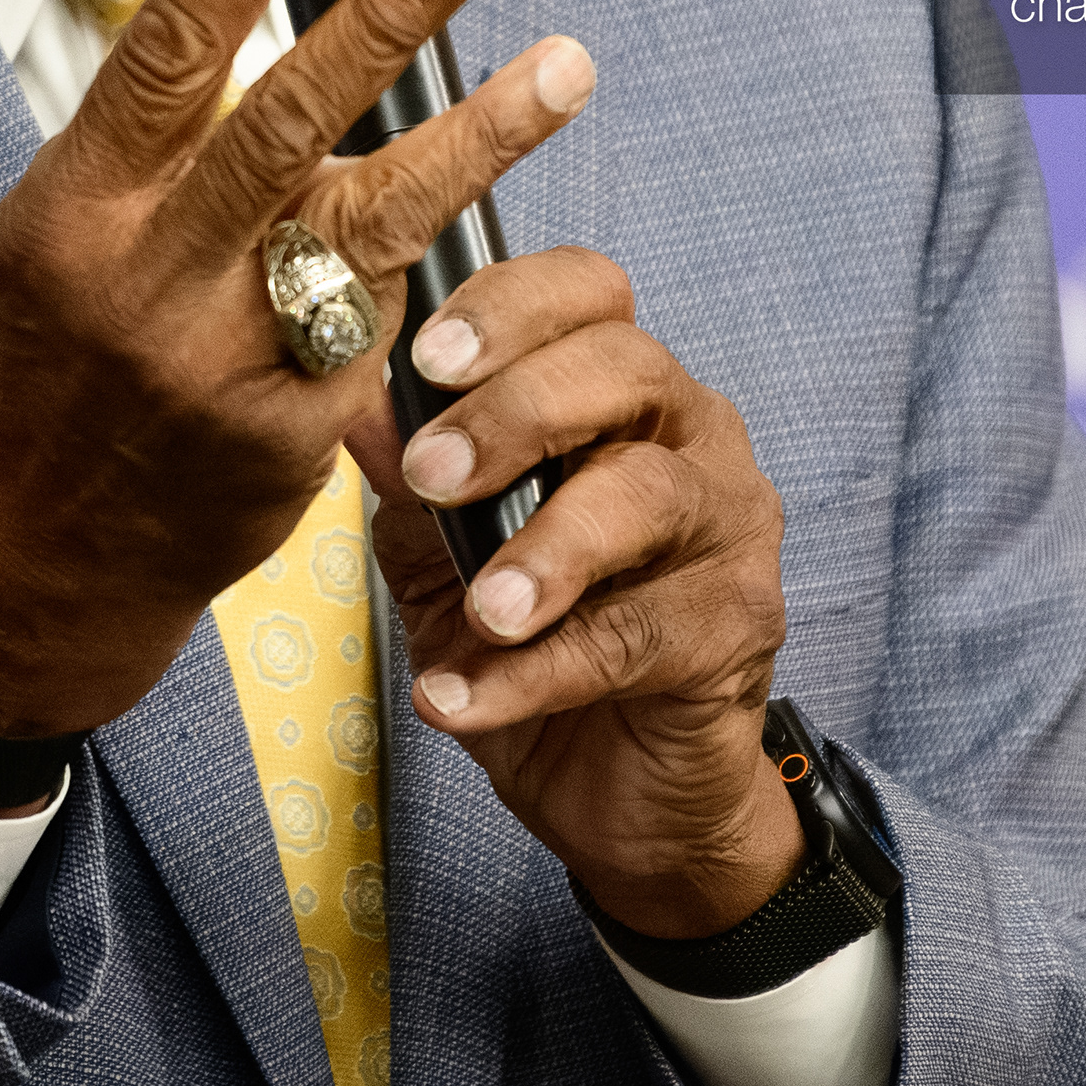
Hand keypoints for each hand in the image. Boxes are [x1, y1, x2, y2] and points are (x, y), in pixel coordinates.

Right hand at [0, 0, 593, 740]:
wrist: (4, 579)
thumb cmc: (24, 383)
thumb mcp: (42, 251)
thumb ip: (144, 164)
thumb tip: (250, 39)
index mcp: (71, 212)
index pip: (169, 51)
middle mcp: (147, 281)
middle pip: (288, 123)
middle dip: (389, 19)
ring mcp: (224, 366)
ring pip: (372, 229)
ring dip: (480, 139)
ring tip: (568, 62)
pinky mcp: (288, 443)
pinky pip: (371, 329)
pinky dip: (416, 270)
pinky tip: (469, 227)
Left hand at [343, 252, 802, 938]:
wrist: (619, 793)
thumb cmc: (532, 644)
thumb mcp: (439, 558)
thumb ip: (409, 478)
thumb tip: (347, 401)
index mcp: (618, 390)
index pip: (588, 292)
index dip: (510, 306)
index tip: (425, 357)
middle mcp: (689, 435)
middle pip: (626, 367)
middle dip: (518, 411)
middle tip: (434, 474)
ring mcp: (727, 528)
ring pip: (649, 495)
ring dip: (547, 549)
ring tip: (480, 611)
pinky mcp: (738, 626)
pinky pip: (637, 634)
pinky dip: (538, 673)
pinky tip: (465, 701)